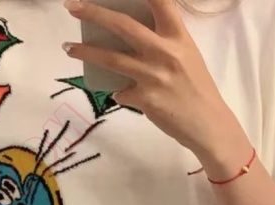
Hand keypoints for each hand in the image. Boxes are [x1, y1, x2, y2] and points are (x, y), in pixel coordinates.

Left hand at [62, 0, 248, 162]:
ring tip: (68, 47)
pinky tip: (120, 94)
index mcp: (178, 36)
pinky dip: (118, 92)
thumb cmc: (196, 87)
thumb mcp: (186, 54)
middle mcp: (164, 52)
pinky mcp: (145, 99)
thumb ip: (163, 41)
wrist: (207, 123)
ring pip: (111, 58)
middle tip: (71, 5)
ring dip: (85, 51)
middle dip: (93, 12)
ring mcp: (153, 76)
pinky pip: (120, 92)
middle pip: (122, 25)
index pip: (160, 0)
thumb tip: (131, 34)